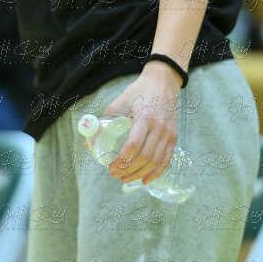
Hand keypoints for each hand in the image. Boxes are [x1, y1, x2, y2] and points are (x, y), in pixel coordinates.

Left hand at [101, 67, 181, 185]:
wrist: (163, 81)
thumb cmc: (139, 91)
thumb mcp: (120, 102)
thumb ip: (105, 121)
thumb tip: (89, 142)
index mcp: (145, 117)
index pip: (133, 145)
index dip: (121, 160)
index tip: (110, 167)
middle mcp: (159, 127)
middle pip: (144, 157)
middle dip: (128, 170)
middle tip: (114, 174)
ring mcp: (168, 133)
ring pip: (155, 161)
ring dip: (139, 174)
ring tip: (125, 179)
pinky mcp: (174, 137)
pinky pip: (166, 160)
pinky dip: (156, 173)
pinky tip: (144, 180)